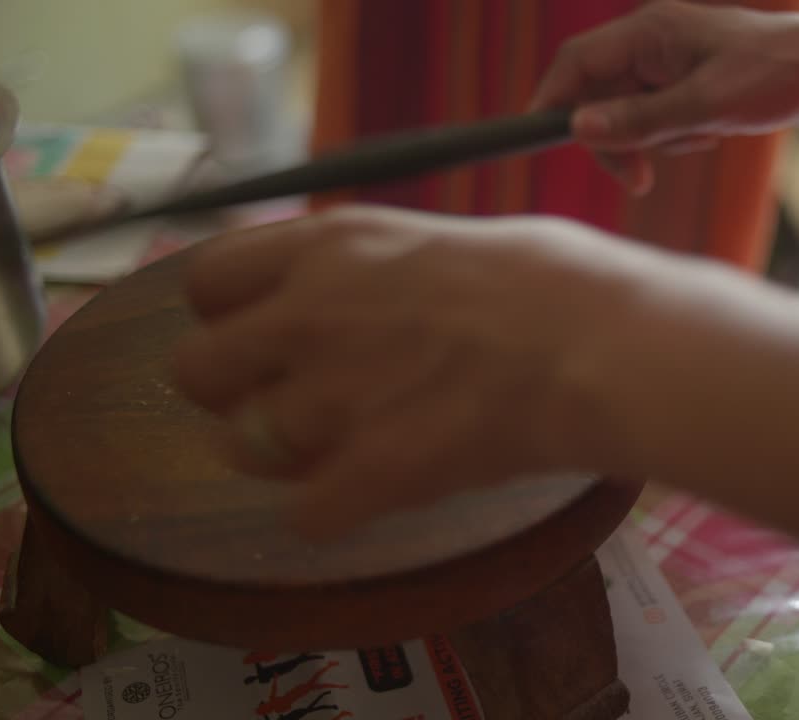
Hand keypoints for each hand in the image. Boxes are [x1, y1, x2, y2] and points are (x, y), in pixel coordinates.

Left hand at [172, 207, 667, 537]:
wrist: (603, 348)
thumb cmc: (555, 280)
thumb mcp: (445, 241)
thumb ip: (375, 271)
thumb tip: (363, 293)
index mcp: (329, 246)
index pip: (207, 281)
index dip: (227, 315)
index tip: (260, 335)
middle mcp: (306, 316)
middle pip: (195, 370)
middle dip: (232, 391)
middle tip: (290, 400)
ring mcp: (331, 398)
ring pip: (239, 449)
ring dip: (282, 457)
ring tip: (342, 451)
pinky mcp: (368, 473)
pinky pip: (303, 516)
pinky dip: (334, 513)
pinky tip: (377, 493)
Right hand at [531, 0, 798, 193]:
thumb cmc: (776, 76)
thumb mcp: (704, 106)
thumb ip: (639, 120)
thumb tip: (580, 128)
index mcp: (649, 31)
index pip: (577, 63)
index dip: (553, 101)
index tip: (541, 139)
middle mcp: (653, 42)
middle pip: (599, 95)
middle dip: (616, 139)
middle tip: (640, 179)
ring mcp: (670, 63)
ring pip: (629, 113)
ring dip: (654, 141)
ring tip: (700, 139)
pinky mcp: (688, 83)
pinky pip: (658, 117)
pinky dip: (675, 136)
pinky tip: (710, 135)